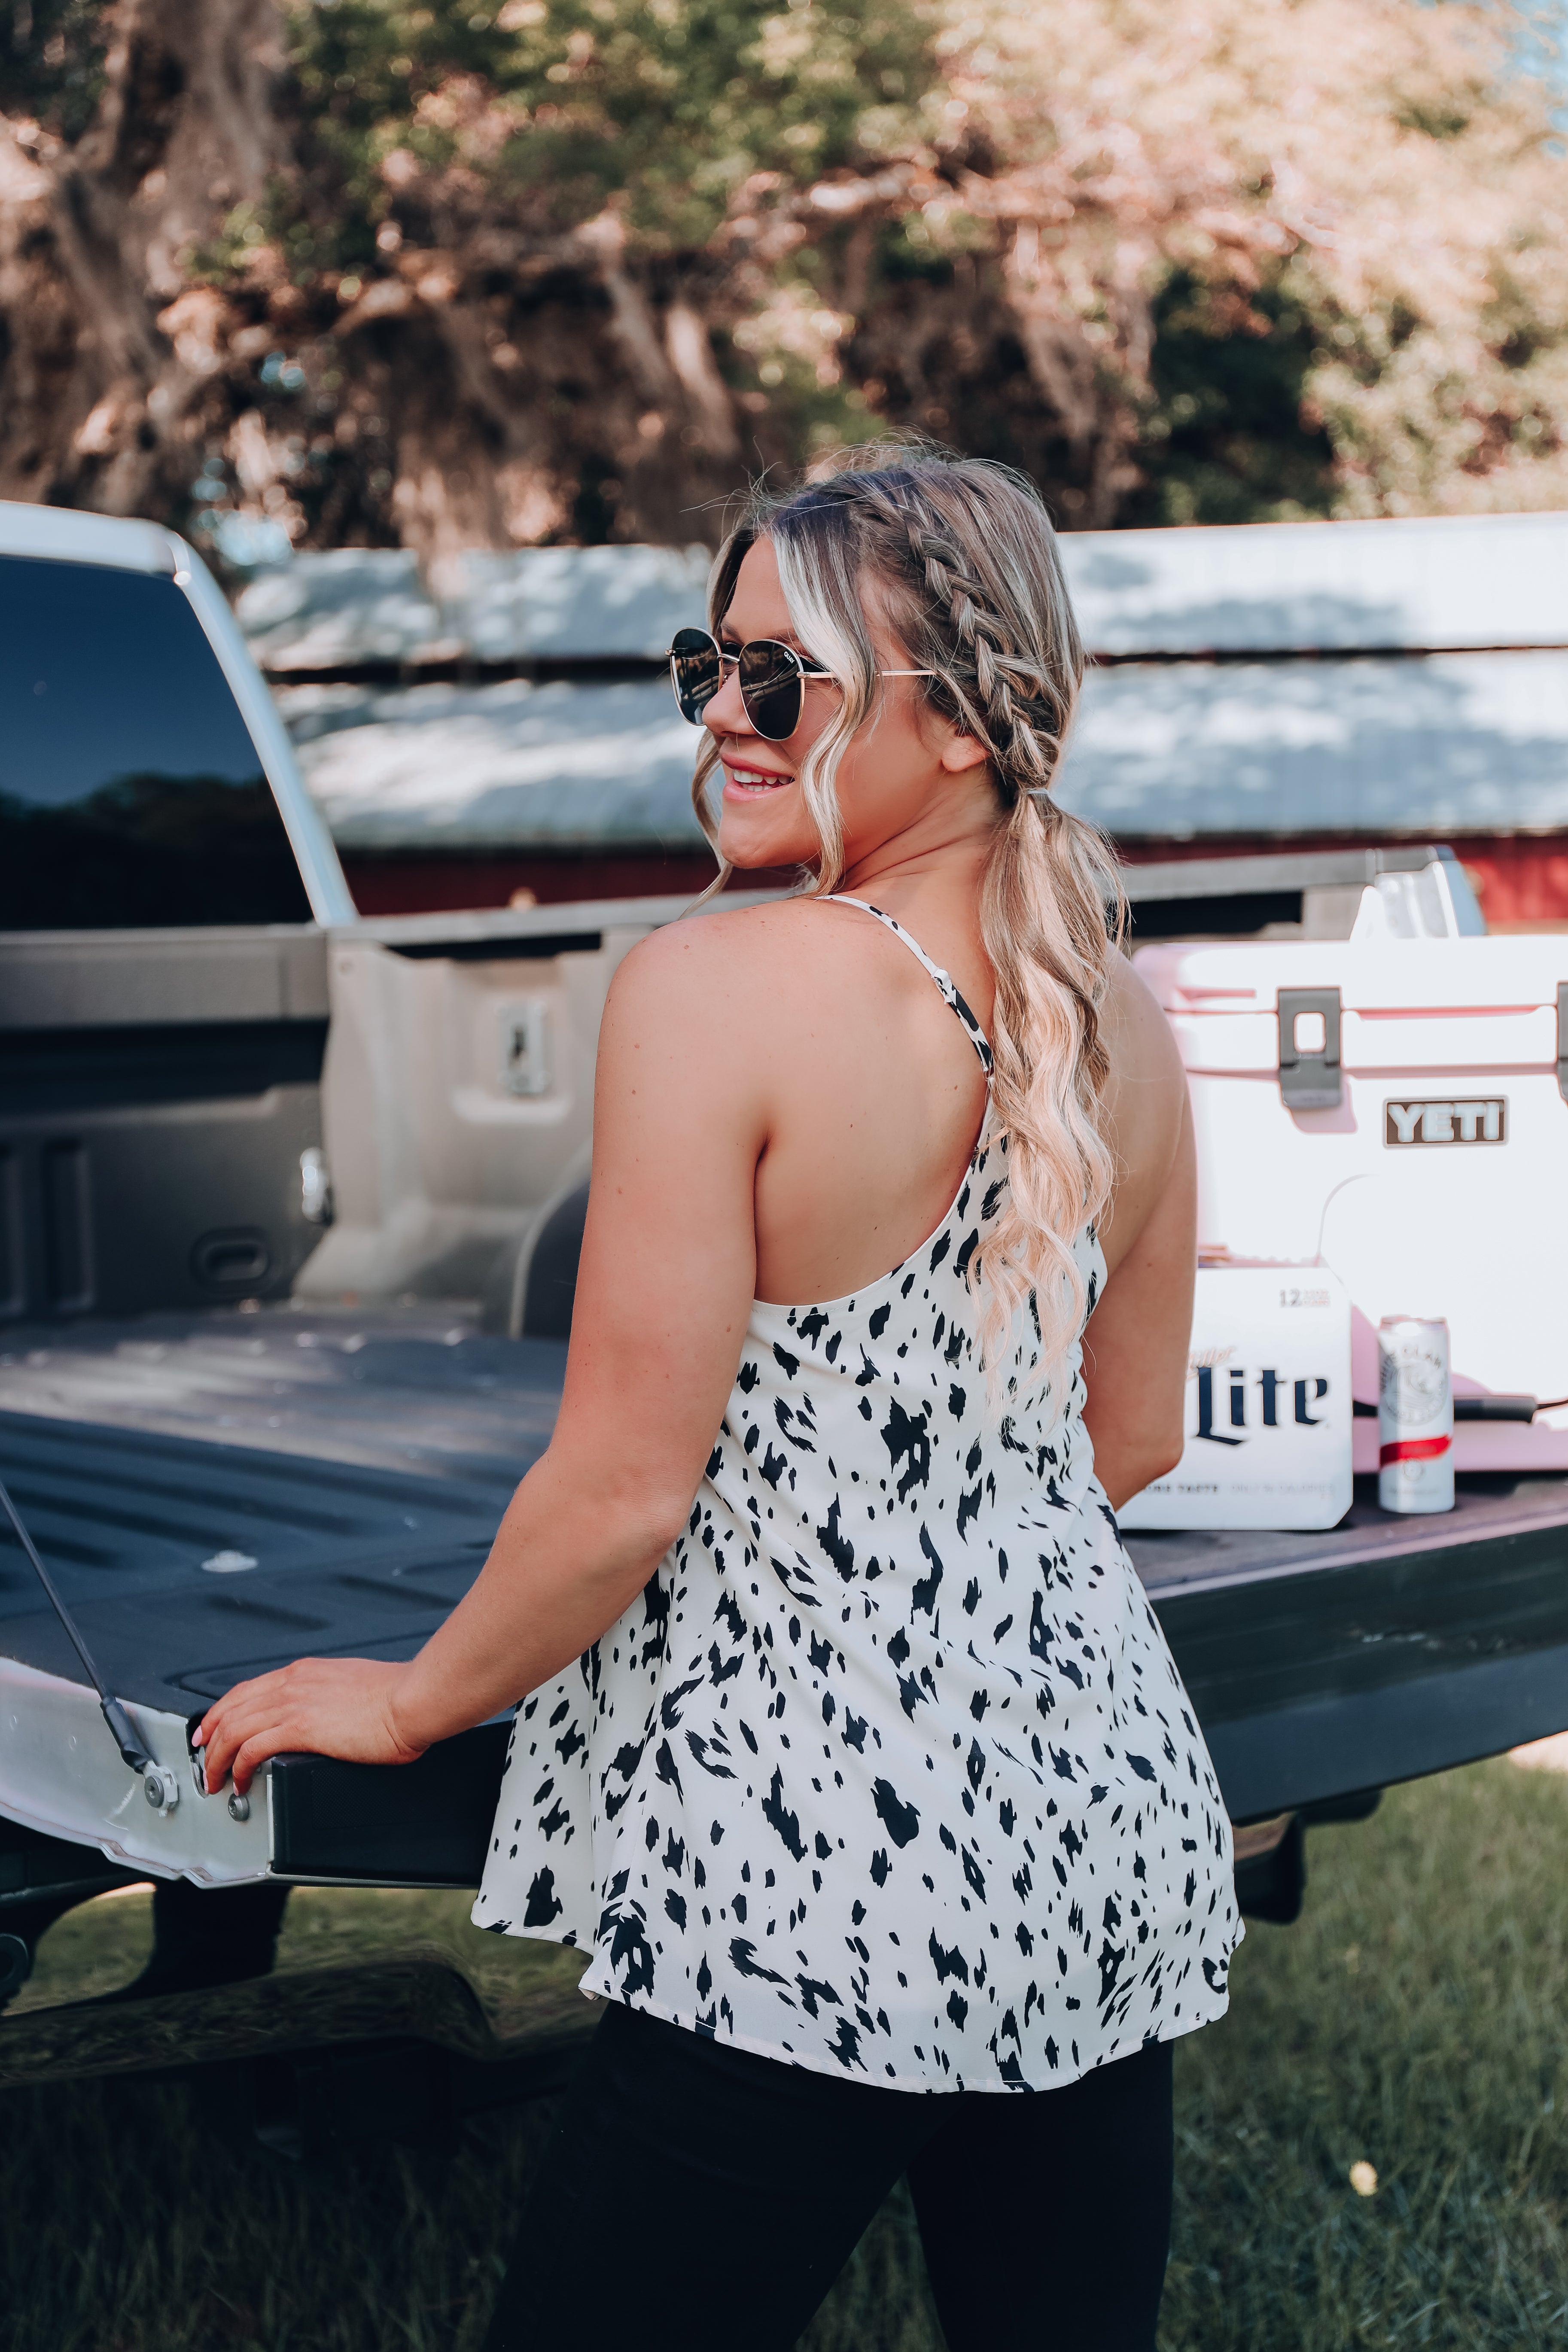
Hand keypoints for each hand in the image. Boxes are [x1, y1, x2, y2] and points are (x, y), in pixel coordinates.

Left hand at [195, 1657, 426, 1795]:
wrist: (414, 1699)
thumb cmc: (399, 1696)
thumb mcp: (355, 1686)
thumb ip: (334, 1697)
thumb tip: (331, 1716)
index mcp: (306, 1672)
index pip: (248, 1689)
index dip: (222, 1710)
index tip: (211, 1728)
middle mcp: (294, 1683)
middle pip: (232, 1709)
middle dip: (209, 1737)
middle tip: (201, 1759)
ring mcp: (294, 1703)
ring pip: (233, 1729)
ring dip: (217, 1758)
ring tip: (214, 1780)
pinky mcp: (300, 1728)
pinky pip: (251, 1749)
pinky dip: (236, 1767)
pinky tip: (239, 1781)